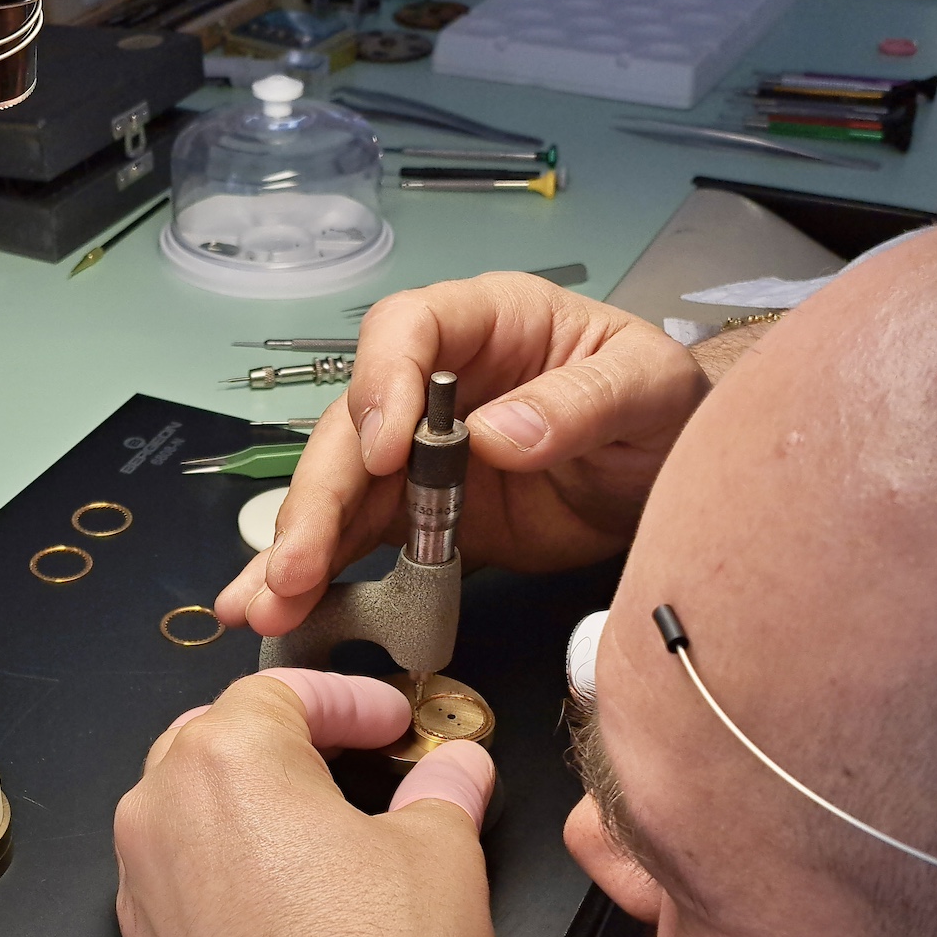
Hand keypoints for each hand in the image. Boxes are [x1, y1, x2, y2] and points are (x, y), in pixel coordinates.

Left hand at [104, 669, 499, 936]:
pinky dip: (240, 864)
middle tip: (367, 755)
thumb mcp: (441, 857)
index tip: (397, 719)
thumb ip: (441, 790)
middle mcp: (160, 814)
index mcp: (224, 760)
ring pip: (195, 809)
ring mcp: (145, 888)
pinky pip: (189, 877)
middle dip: (293, 740)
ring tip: (341, 821)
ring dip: (260, 801)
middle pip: (218, 740)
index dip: (349, 697)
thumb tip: (455, 766)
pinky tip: (305, 895)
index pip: (278, 691)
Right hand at [217, 273, 703, 636]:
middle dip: (319, 497)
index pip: (407, 329)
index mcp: (487, 323)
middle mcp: (434, 385)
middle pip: (353, 426)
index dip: (384, 383)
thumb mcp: (647, 388)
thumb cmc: (663, 406)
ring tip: (265, 606)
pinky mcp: (421, 520)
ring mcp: (419, 456)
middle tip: (295, 563)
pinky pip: (361, 544)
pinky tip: (278, 614)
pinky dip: (320, 581)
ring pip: (341, 492)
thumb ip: (579, 404)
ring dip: (299, 549)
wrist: (671, 472)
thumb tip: (497, 436)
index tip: (386, 451)